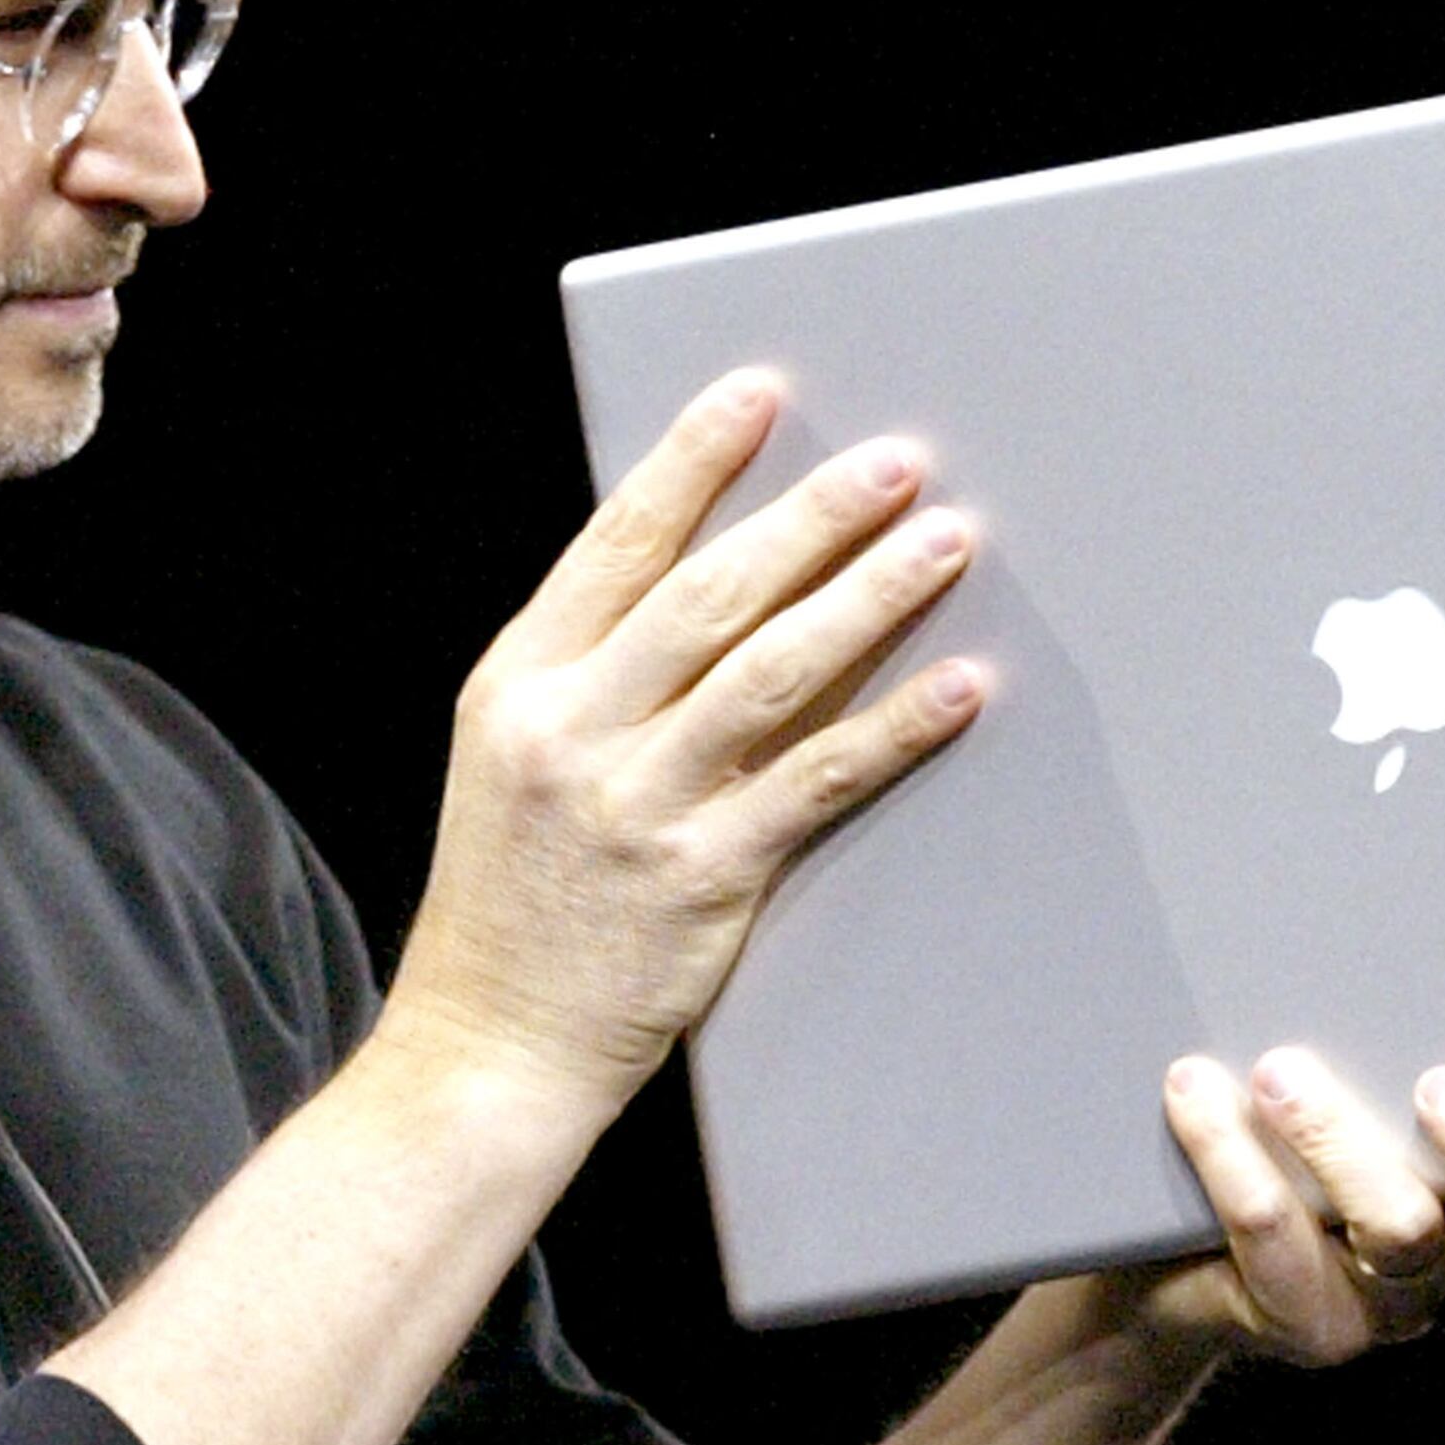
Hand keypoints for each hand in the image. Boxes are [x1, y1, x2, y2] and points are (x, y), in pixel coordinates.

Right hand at [376, 369, 986, 1120]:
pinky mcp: (702, 879)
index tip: (761, 394)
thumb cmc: (513, 901)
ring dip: (868, 596)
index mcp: (518, 685)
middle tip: (898, 461)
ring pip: (771, 672)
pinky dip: (893, 728)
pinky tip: (957, 687)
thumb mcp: (511, 759)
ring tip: (945, 541)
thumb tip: (711, 578)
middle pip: (709, 593)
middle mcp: (572, 731)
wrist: (487, 1050)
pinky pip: (816, 782)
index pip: (616, 545)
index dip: (693, 460)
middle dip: (812, 515)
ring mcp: (637, 805)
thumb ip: (590, 673)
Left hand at [1119, 1048, 1444, 1367]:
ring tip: (1279, 1067)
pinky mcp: (1294, 1320)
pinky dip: (1235, 1162)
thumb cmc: (1255, 1125)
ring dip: (1342, 1144)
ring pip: (1398, 1238)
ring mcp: (1382, 1302)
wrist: (1140, 1250)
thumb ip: (1388, 1008)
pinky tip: (1195, 1090)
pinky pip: (1279, 1253)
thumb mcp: (1331, 1058)